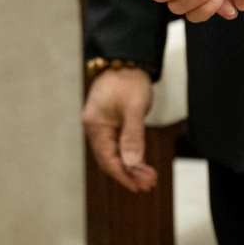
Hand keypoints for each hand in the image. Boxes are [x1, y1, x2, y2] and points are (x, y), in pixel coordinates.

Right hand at [81, 66, 156, 191]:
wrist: (127, 59)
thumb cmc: (129, 80)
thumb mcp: (135, 108)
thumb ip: (133, 136)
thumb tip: (132, 164)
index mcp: (95, 124)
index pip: (108, 159)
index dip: (124, 175)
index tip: (141, 185)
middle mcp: (94, 127)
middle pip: (109, 159)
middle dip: (129, 174)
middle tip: (149, 184)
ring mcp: (100, 125)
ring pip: (113, 154)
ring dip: (130, 167)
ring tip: (148, 177)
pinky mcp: (108, 123)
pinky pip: (116, 145)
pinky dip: (128, 155)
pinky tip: (139, 163)